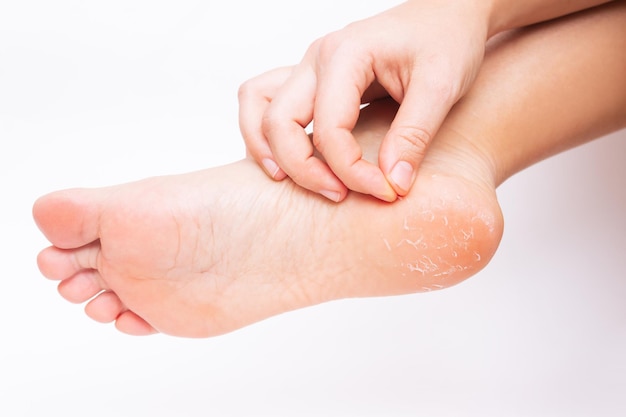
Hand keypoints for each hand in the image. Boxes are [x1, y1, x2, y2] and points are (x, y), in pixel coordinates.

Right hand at [238, 0, 489, 201]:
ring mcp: (309, 67)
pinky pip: (267, 101)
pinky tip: (291, 157)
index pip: (330, 128)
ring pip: (259, 107)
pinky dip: (267, 131)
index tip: (385, 191)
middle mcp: (317, 58)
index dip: (352, 170)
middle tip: (338, 195)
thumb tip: (392, 183)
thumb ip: (414, 135)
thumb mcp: (441, 86)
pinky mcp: (312, 79)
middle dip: (302, 169)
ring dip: (266, 148)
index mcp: (346, 54)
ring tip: (289, 180)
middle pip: (279, 121)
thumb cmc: (447, 39)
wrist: (447, 14)